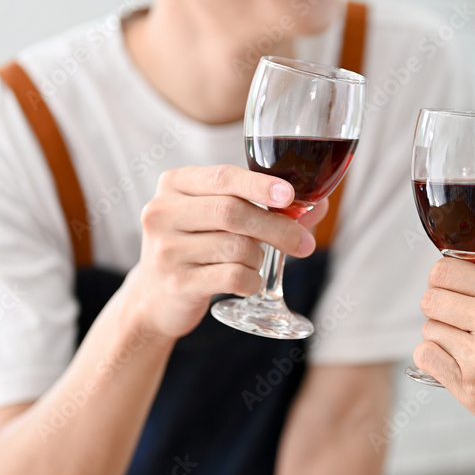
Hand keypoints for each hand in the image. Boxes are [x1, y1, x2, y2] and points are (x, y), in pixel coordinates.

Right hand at [122, 165, 327, 341]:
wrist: (155, 297)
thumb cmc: (198, 247)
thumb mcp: (219, 218)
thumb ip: (264, 206)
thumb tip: (319, 204)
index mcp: (174, 183)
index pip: (222, 177)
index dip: (259, 185)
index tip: (289, 195)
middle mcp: (162, 211)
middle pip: (232, 212)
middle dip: (276, 227)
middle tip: (303, 243)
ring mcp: (165, 249)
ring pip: (237, 247)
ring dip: (260, 257)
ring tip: (254, 262)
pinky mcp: (176, 282)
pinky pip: (232, 277)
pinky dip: (252, 280)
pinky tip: (248, 281)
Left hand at [414, 258, 474, 465]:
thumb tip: (448, 280)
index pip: (445, 269)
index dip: (441, 283)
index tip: (450, 294)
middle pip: (430, 298)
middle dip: (438, 310)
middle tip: (457, 325)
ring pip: (428, 329)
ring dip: (441, 339)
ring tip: (470, 352)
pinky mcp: (469, 386)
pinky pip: (425, 356)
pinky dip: (435, 362)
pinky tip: (458, 367)